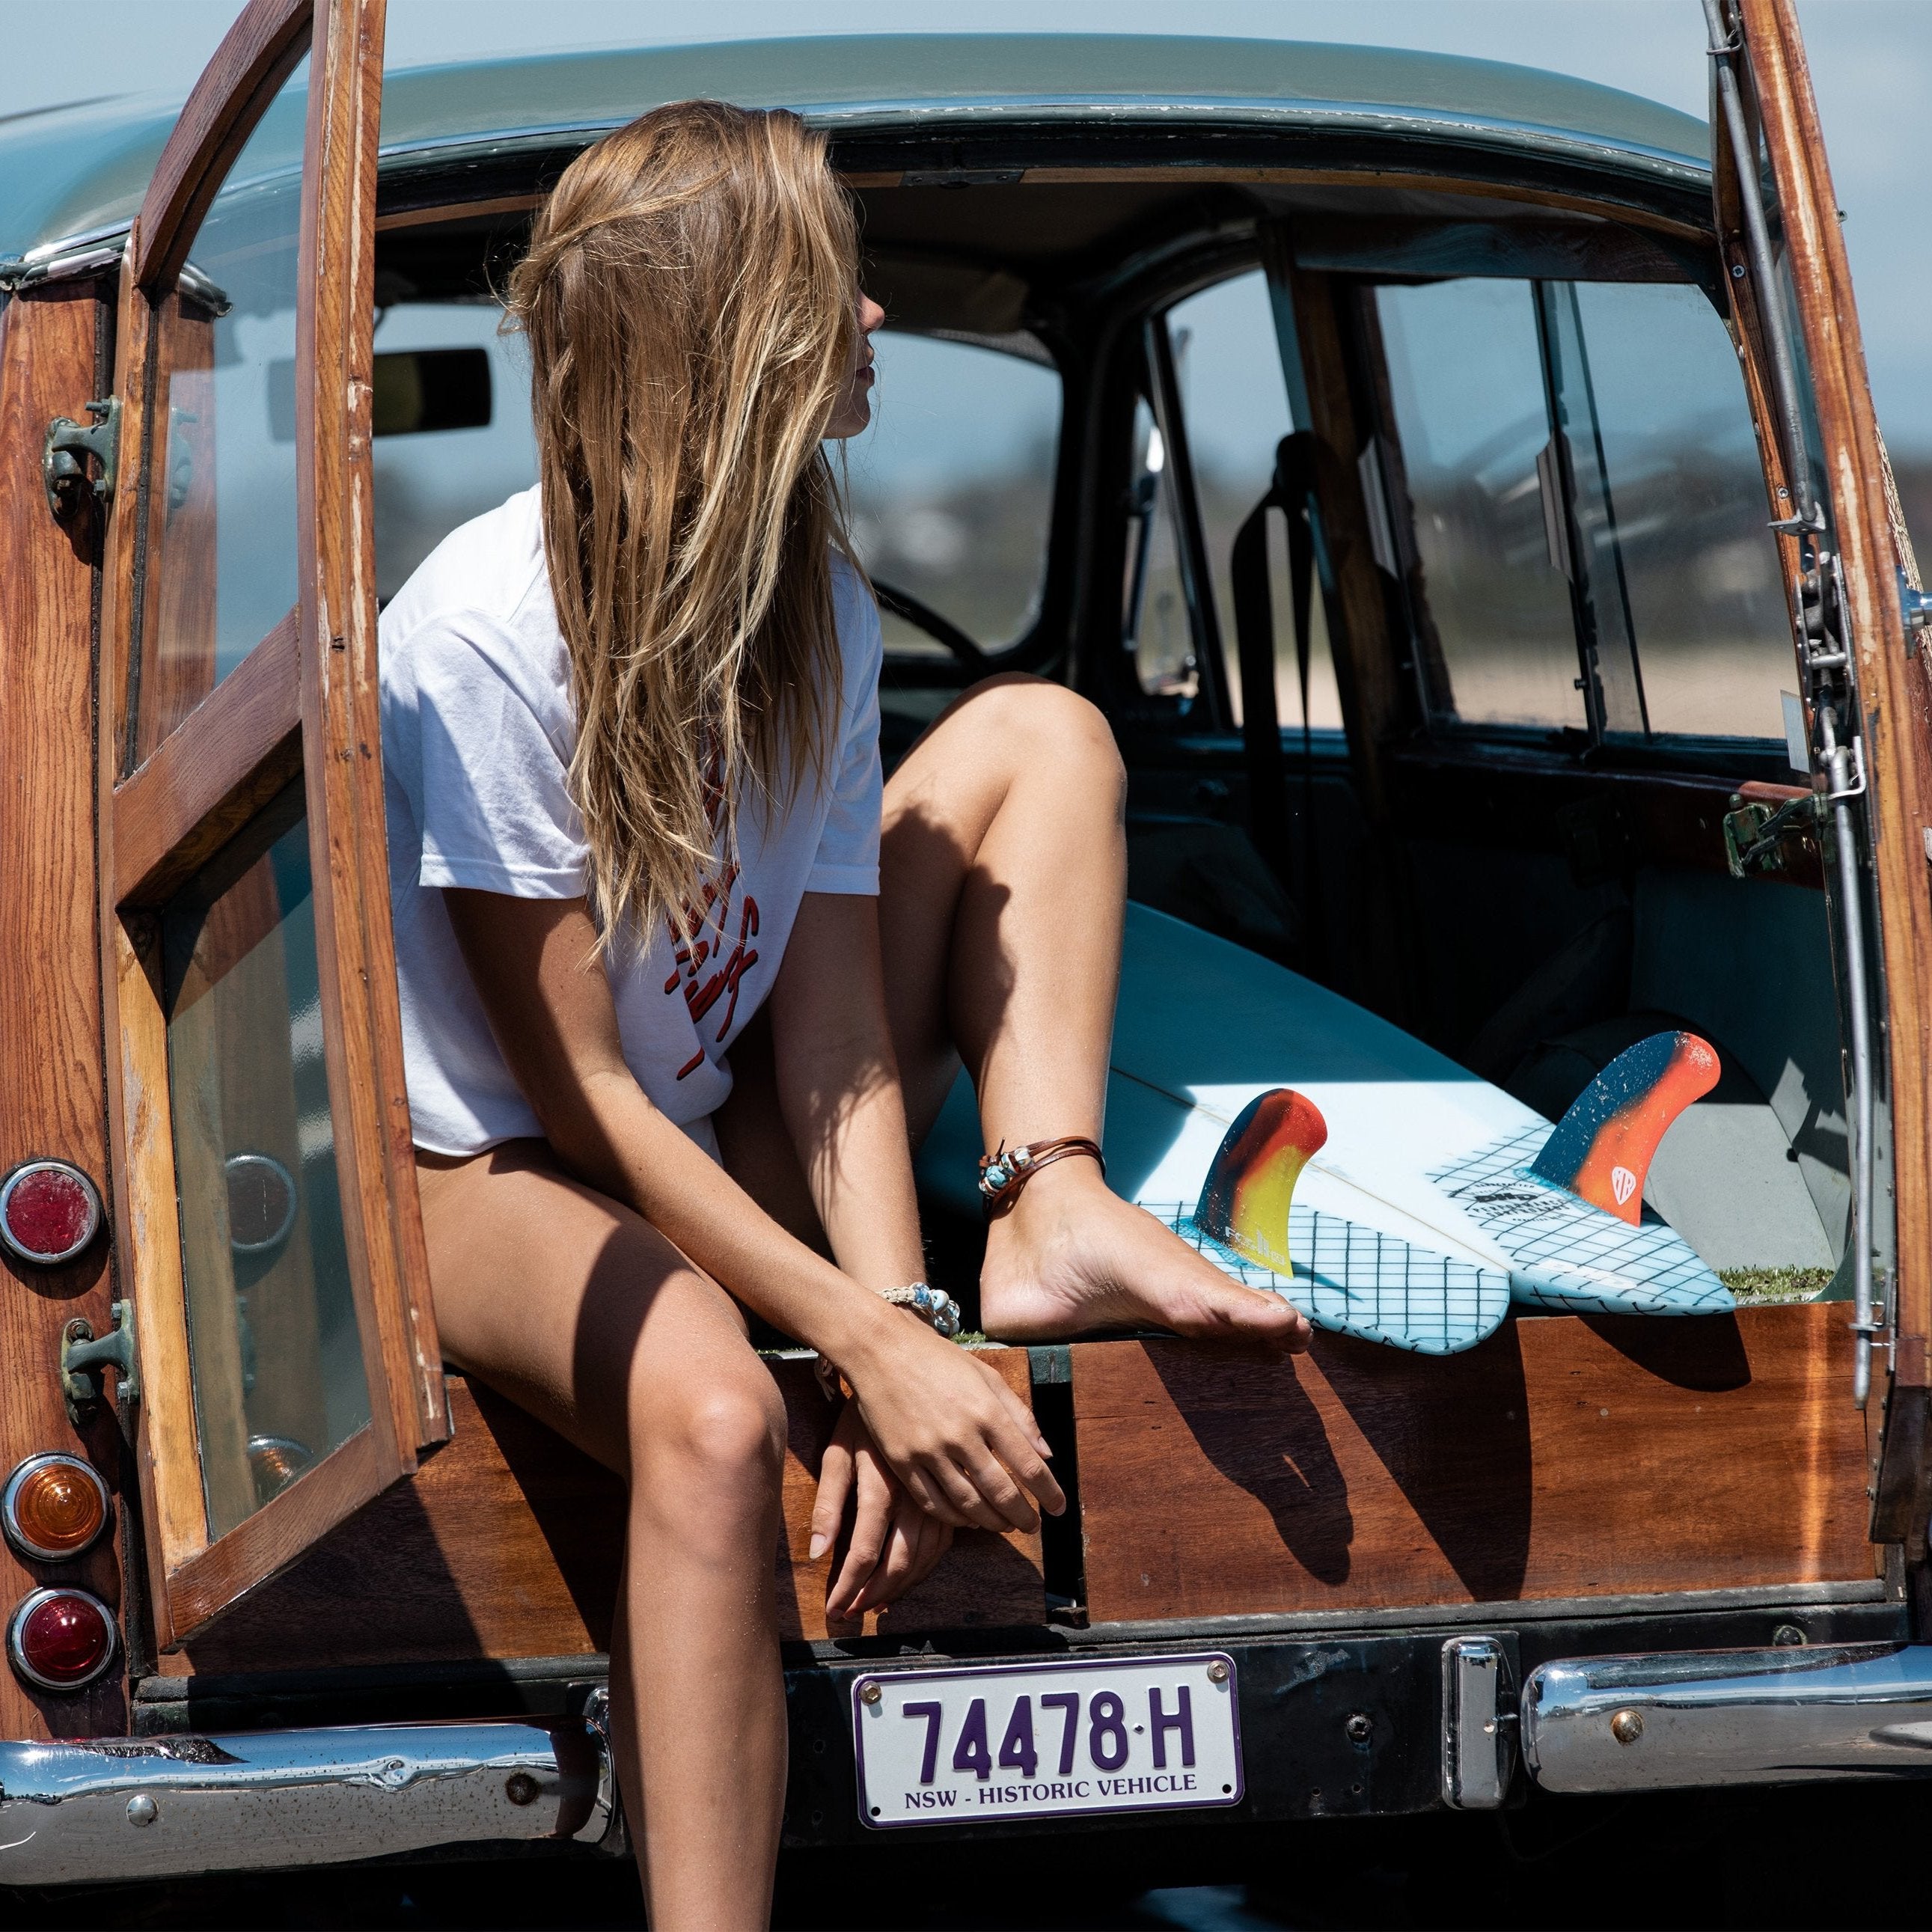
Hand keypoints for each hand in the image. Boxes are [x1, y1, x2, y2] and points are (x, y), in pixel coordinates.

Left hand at [810, 1404, 953, 1621]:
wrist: (900, 1375)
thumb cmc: (860, 1416)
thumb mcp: (837, 1451)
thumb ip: (829, 1502)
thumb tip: (818, 1553)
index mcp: (882, 1483)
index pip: (867, 1549)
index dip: (850, 1584)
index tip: (835, 1607)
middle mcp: (914, 1493)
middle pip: (900, 1560)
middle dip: (874, 1593)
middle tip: (851, 1612)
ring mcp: (936, 1494)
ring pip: (925, 1557)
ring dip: (900, 1586)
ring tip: (874, 1603)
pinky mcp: (949, 1493)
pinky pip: (942, 1543)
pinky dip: (924, 1567)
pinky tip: (905, 1578)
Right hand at [840, 1317, 1065, 1534]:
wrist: (881, 1350)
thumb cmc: (939, 1359)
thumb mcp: (987, 1376)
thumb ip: (1020, 1415)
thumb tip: (1047, 1454)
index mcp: (987, 1410)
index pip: (1028, 1465)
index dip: (1048, 1493)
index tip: (1059, 1508)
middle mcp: (960, 1434)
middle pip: (1000, 1492)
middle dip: (1022, 1516)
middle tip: (1032, 1527)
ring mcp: (928, 1450)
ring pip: (967, 1503)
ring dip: (991, 1521)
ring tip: (1004, 1525)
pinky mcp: (901, 1461)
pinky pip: (932, 1502)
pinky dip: (955, 1517)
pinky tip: (969, 1518)